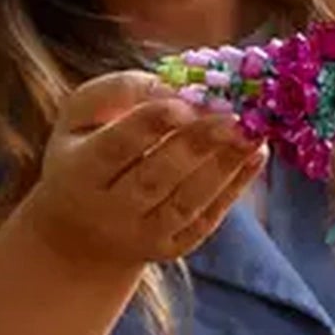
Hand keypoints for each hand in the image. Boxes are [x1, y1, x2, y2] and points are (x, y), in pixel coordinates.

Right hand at [22, 72, 267, 271]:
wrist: (82, 230)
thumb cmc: (87, 151)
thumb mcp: (82, 115)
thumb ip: (120, 91)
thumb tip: (175, 86)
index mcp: (78, 171)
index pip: (115, 148)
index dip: (149, 125)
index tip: (184, 104)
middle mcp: (108, 211)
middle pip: (154, 178)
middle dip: (196, 146)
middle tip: (233, 117)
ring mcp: (141, 235)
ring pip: (186, 202)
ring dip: (224, 166)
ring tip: (253, 132)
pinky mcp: (171, 248)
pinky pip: (206, 219)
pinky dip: (234, 187)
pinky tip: (256, 155)